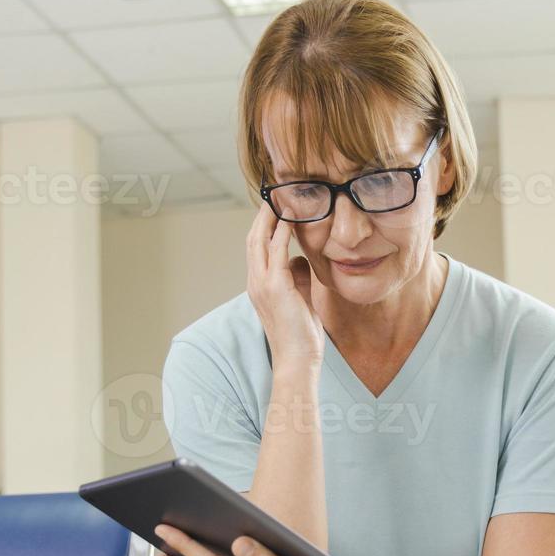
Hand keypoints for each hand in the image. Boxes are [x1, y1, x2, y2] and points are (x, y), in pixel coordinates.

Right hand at [247, 203, 323, 370]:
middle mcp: (255, 282)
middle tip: (274, 195)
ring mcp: (262, 284)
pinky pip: (276, 250)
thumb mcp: (299, 298)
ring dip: (270, 217)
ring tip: (281, 198)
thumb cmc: (300, 334)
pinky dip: (282, 230)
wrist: (298, 359)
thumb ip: (297, 277)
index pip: (256, 249)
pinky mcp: (275, 286)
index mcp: (259, 286)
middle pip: (253, 239)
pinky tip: (291, 216)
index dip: (263, 227)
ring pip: (260, 240)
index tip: (274, 208)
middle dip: (262, 216)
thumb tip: (301, 259)